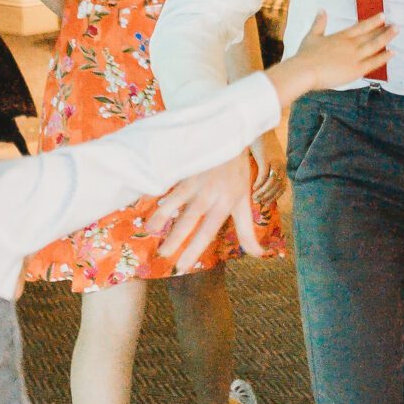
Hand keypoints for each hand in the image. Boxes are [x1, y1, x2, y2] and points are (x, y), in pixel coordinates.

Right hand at [146, 153, 259, 272]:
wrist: (230, 137)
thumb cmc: (236, 174)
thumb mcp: (245, 202)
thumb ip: (247, 232)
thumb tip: (259, 255)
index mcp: (224, 204)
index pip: (207, 232)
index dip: (194, 250)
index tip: (181, 267)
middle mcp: (208, 194)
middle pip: (189, 220)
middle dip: (175, 238)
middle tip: (163, 255)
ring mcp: (194, 182)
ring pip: (175, 201)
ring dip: (161, 216)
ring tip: (150, 230)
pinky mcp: (184, 170)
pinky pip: (167, 185)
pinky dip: (155, 195)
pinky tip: (145, 203)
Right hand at [250, 129, 286, 209]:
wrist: (259, 126)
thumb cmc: (261, 142)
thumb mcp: (267, 156)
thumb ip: (267, 167)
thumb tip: (260, 181)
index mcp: (283, 165)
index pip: (283, 186)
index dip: (275, 196)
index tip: (267, 202)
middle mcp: (281, 164)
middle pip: (278, 186)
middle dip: (268, 197)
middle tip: (259, 203)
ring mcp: (274, 161)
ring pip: (271, 183)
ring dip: (263, 192)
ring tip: (255, 198)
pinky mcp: (266, 158)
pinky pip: (264, 175)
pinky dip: (259, 184)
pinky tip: (253, 188)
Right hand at [271, 11, 394, 107]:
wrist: (305, 71)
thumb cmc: (305, 56)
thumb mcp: (312, 36)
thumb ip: (319, 23)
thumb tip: (321, 10)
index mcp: (340, 37)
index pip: (360, 26)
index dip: (373, 21)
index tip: (382, 16)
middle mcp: (350, 45)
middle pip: (371, 35)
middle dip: (384, 29)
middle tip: (396, 25)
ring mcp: (355, 57)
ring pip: (375, 45)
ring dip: (387, 38)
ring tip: (397, 31)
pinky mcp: (356, 70)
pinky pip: (373, 63)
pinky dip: (384, 57)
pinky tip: (392, 53)